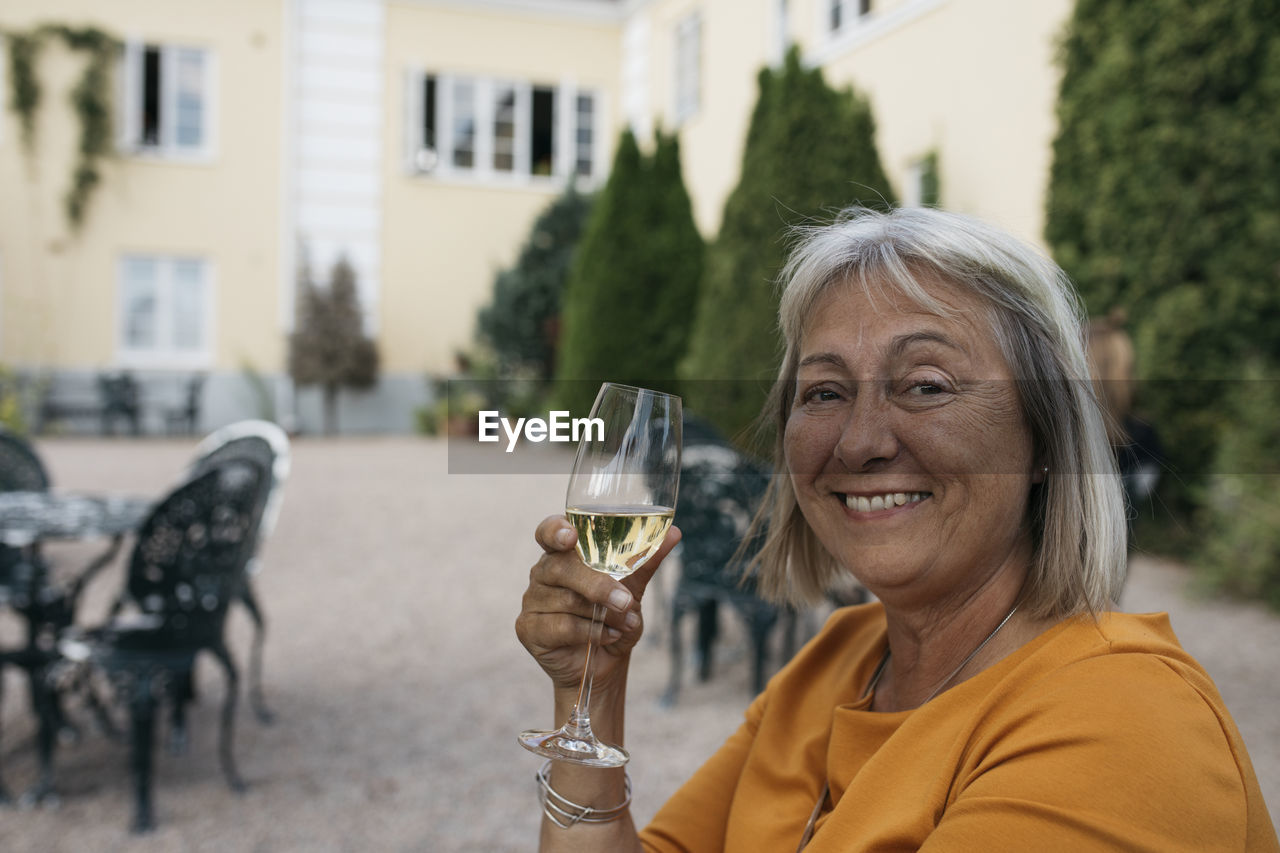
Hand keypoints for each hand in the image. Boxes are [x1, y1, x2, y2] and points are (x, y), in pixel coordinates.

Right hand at [516, 514, 680, 693]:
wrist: (606, 663)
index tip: (570, 536)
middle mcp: (543, 573)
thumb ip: (647, 561)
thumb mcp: (634, 588)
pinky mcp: (529, 628)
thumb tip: (674, 534)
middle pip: (561, 568)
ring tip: (625, 623)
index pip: (549, 532)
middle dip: (598, 585)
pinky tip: (608, 636)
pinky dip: (592, 633)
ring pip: (567, 601)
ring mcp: (533, 600)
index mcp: (563, 554)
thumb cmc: (615, 617)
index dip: (555, 531)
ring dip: (603, 614)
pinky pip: (561, 626)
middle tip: (626, 600)